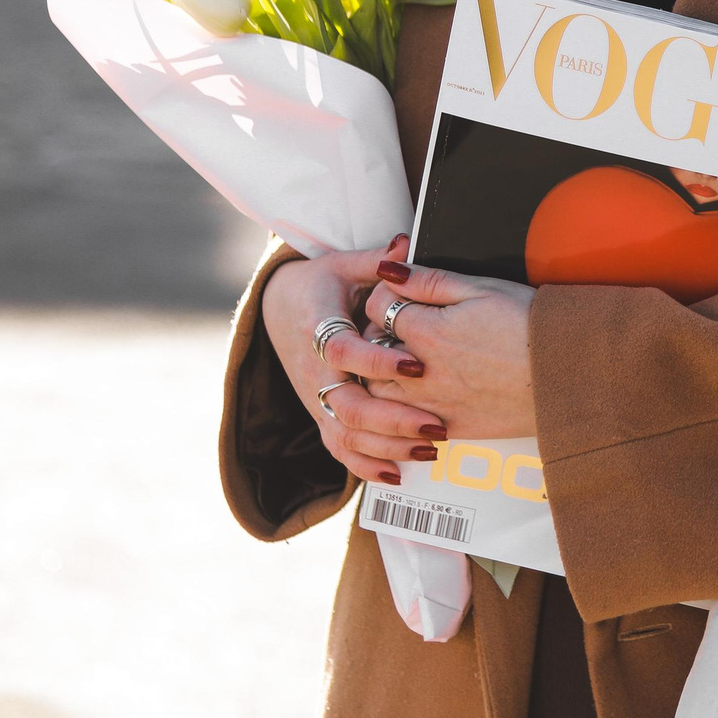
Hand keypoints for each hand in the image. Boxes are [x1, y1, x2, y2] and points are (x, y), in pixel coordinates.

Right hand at [260, 239, 449, 485]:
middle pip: (347, 407)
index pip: (343, 353)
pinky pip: (340, 450)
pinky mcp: (322, 416)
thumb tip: (404, 243)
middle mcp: (314, 372)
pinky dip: (367, 466)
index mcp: (319, 329)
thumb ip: (374, 259)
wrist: (281, 311)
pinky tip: (400, 474)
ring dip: (388, 446)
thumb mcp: (342, 264)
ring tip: (433, 446)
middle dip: (394, 419)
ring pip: (346, 435)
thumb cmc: (323, 285)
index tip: (417, 365)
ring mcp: (317, 399)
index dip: (377, 362)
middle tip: (437, 424)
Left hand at [362, 259, 537, 440]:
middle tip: (402, 329)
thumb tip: (390, 268)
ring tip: (410, 362)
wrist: (566, 374)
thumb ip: (430, 280)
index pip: (377, 306)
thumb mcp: (482, 288)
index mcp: (427, 330)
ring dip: (385, 376)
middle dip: (377, 337)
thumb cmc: (530, 325)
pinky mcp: (449, 428)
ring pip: (379, 393)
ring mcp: (432, 404)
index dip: (385, 295)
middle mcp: (420, 372)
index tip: (402, 295)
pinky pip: (405, 425)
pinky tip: (425, 395)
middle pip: (369, 353)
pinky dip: (404, 410)